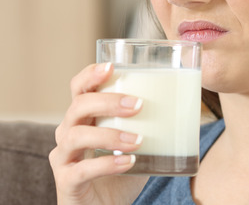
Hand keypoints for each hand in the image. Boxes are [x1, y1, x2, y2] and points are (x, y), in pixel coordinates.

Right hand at [49, 63, 148, 204]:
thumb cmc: (118, 176)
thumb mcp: (134, 147)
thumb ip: (147, 128)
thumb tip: (185, 107)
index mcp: (82, 119)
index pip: (78, 89)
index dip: (90, 75)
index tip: (112, 67)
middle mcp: (66, 134)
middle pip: (78, 106)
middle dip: (108, 101)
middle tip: (138, 104)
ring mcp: (63, 159)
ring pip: (76, 136)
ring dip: (110, 134)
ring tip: (138, 140)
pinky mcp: (66, 183)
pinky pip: (82, 170)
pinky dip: (107, 164)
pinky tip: (129, 162)